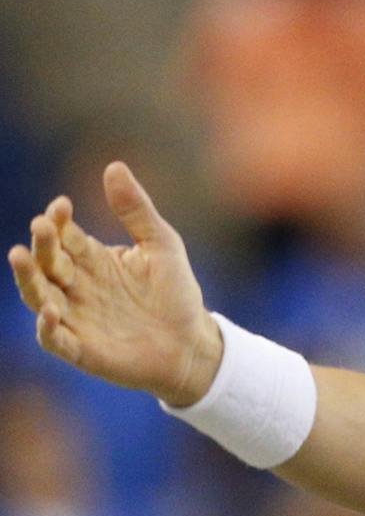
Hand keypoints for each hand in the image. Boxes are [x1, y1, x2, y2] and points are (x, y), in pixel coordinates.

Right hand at [8, 162, 222, 405]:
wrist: (193, 345)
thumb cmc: (176, 294)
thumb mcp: (162, 246)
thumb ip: (137, 211)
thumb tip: (114, 166)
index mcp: (91, 259)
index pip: (65, 235)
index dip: (59, 221)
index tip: (62, 206)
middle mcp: (76, 286)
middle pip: (48, 262)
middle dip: (42, 244)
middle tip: (42, 225)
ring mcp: (75, 318)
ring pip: (39, 295)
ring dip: (28, 277)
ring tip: (19, 255)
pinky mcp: (82, 350)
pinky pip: (55, 339)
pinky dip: (47, 327)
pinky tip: (49, 311)